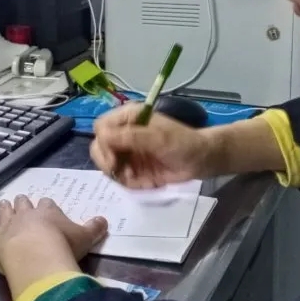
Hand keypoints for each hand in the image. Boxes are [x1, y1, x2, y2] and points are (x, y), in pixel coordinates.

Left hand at [0, 196, 107, 298]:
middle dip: (23, 204)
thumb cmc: (63, 245)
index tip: (46, 208)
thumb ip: (94, 228)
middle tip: (22, 205)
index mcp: (48, 212)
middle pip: (23, 204)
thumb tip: (104, 220)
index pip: (47, 204)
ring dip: (4, 209)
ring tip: (3, 206)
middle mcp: (26, 214)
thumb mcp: (85, 238)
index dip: (46, 207)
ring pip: (4, 211)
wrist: (36, 255)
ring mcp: (7, 224)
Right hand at [90, 102, 218, 188]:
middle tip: (119, 171)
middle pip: (98, 146)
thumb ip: (130, 136)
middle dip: (106, 161)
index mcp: (129, 117)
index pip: (101, 127)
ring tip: (134, 177)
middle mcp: (124, 133)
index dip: (103, 143)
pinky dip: (128, 182)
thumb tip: (102, 136)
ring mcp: (128, 151)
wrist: (201, 160)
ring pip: (106, 164)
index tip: (114, 158)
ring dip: (117, 173)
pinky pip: (119, 177)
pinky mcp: (133, 168)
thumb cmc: (183, 143)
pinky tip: (143, 181)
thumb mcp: (158, 138)